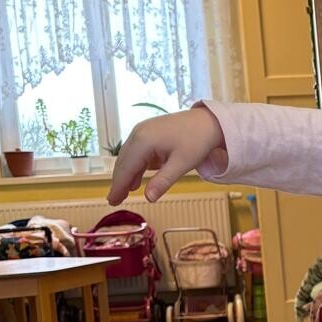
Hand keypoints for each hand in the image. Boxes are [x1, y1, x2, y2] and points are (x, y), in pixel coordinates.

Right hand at [108, 108, 226, 203]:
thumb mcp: (182, 164)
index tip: (112, 201)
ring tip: (124, 193)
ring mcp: (142, 130)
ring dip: (126, 174)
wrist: (209, 121)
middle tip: (114, 200)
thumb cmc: (198, 141)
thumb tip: (148, 199)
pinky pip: (137, 151)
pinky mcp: (148, 131)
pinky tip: (136, 179)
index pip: (126, 168)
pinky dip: (135, 166)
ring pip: (129, 157)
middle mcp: (138, 133)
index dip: (118, 186)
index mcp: (143, 140)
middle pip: (123, 162)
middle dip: (119, 182)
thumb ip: (163, 181)